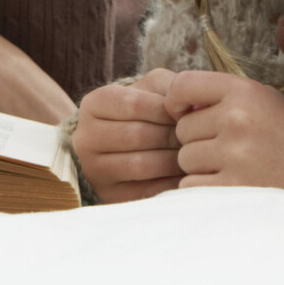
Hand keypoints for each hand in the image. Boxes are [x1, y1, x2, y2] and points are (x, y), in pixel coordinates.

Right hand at [73, 68, 181, 202]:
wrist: (127, 147)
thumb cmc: (148, 112)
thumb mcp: (154, 90)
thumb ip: (172, 88)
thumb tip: (193, 107)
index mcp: (94, 104)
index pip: (133, 103)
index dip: (165, 109)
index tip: (187, 114)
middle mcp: (85, 137)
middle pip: (137, 135)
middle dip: (173, 135)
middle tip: (198, 137)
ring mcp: (93, 169)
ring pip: (140, 164)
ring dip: (174, 160)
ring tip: (194, 155)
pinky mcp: (109, 196)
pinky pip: (144, 192)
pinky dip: (170, 184)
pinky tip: (186, 176)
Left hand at [165, 70, 283, 202]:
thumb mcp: (267, 104)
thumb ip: (223, 97)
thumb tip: (171, 102)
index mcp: (246, 91)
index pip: (184, 84)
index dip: (177, 101)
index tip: (184, 114)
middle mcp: (238, 119)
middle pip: (182, 130)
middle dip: (198, 142)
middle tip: (233, 152)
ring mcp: (235, 156)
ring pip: (185, 160)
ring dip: (202, 169)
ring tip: (239, 171)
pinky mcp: (232, 191)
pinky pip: (191, 188)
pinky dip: (205, 192)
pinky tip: (235, 190)